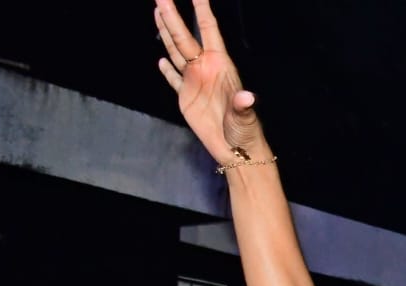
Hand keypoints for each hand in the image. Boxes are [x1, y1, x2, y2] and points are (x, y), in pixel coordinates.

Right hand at [154, 0, 264, 165]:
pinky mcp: (186, 97)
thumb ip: (242, 105)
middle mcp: (206, 69)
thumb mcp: (244, 117)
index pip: (209, 32)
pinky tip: (161, 58)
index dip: (202, 11)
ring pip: (176, 51)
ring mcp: (195, 82)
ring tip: (158, 11)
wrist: (236, 151)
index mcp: (220, 67)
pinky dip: (166, 69)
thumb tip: (247, 98)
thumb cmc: (245, 132)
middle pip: (185, 37)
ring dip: (167, 32)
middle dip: (173, 15)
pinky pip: (173, 78)